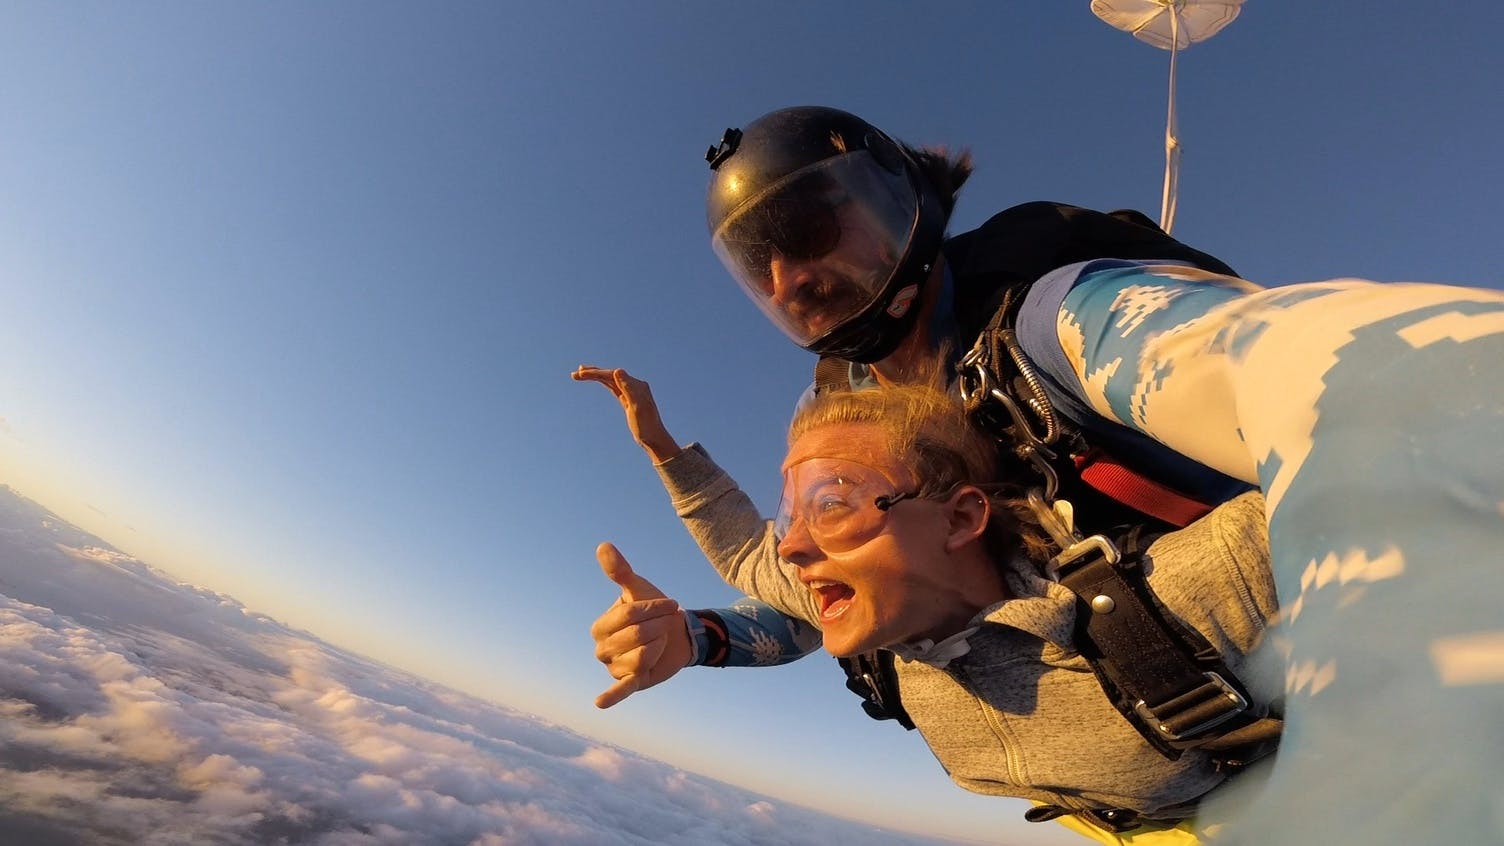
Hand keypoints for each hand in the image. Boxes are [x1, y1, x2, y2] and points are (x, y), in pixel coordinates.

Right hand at [572, 366, 681, 462]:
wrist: (654, 439)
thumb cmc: (646, 426)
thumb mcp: (637, 407)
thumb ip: (628, 388)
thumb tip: (617, 371)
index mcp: (636, 385)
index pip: (612, 375)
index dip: (596, 373)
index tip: (581, 374)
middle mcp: (634, 386)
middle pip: (610, 375)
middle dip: (593, 373)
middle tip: (575, 374)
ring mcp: (631, 392)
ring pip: (610, 380)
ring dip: (596, 375)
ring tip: (580, 373)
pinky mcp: (627, 399)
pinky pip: (613, 387)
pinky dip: (604, 382)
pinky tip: (598, 380)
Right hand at [590, 542, 692, 707]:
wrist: (677, 633)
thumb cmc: (653, 610)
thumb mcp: (638, 589)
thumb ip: (620, 571)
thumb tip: (603, 546)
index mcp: (600, 627)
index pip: (628, 616)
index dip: (654, 609)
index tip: (672, 606)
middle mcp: (603, 649)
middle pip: (636, 636)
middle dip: (659, 627)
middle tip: (666, 625)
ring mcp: (615, 668)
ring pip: (640, 657)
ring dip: (658, 646)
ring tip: (660, 642)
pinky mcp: (631, 683)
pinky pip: (619, 690)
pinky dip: (611, 696)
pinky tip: (601, 702)